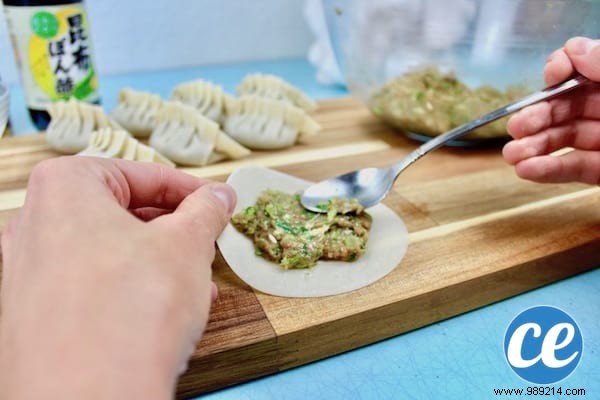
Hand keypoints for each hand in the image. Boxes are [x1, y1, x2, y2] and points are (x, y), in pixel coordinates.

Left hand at [0, 157, 235, 399]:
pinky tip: (166, 312)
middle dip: (174, 231)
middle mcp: (33, 225)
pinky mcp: (31, 315)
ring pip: (108, 252)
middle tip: (208, 242)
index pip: (142, 175)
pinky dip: (130, 289)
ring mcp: (25, 273)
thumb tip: (219, 196)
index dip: (189, 190)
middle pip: (121, 213)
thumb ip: (207, 210)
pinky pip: (90, 287)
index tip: (217, 203)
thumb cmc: (130, 312)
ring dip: (158, 263)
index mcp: (64, 188)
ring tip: (197, 284)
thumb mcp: (188, 245)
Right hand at [503, 36, 599, 183]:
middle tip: (516, 127)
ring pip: (563, 140)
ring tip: (511, 155)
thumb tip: (575, 49)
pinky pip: (574, 168)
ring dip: (532, 148)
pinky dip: (549, 171)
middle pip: (563, 108)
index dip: (560, 72)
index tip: (551, 76)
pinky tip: (527, 170)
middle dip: (534, 118)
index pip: (580, 72)